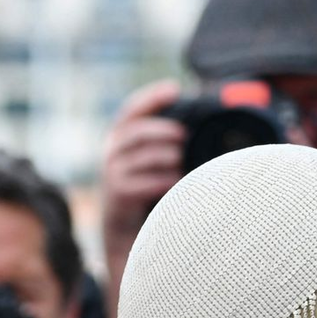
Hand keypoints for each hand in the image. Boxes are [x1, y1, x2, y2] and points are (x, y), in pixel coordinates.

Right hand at [100, 78, 185, 246]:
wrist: (126, 228)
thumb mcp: (154, 159)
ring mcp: (112, 174)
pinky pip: (144, 183)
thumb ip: (170, 139)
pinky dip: (163, 181)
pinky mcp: (118, 195)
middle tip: (184, 135)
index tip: (174, 90)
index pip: (131, 110)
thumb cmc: (147, 188)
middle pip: (137, 131)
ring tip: (181, 161)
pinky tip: (176, 183)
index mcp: (120, 137)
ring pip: (143, 156)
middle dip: (163, 130)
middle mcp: (112, 152)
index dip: (151, 98)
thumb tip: (204, 120)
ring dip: (167, 156)